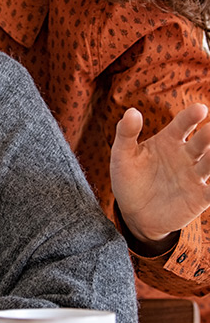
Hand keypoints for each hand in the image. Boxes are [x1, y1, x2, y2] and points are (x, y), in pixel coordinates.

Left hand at [111, 104, 209, 253]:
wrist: (134, 214)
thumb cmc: (129, 179)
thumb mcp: (122, 156)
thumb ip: (126, 134)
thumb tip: (132, 111)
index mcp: (168, 141)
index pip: (182, 125)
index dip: (191, 117)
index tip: (200, 109)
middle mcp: (186, 155)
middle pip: (202, 142)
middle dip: (209, 135)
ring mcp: (195, 175)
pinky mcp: (201, 196)